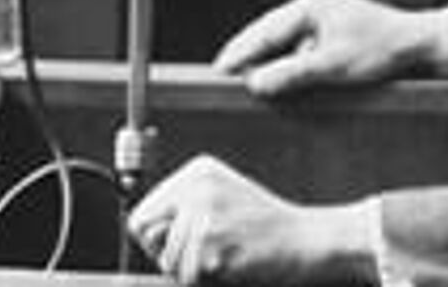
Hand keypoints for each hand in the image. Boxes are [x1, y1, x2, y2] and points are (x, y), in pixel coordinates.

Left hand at [128, 155, 371, 284]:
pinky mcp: (210, 247)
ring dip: (193, 271)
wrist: (308, 241)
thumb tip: (139, 235)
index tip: (196, 237)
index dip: (163, 237)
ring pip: (166, 263)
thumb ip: (181, 212)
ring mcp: (203, 216)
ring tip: (228, 255)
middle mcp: (196, 187)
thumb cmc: (266, 229)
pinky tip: (235, 264)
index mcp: (196, 171)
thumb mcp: (221, 201)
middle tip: (213, 248)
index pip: (142, 215)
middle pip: (146, 237)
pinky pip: (186, 280)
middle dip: (171, 254)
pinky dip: (208, 281)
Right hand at [213, 0, 440, 96]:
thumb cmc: (380, 51)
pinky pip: (299, 43)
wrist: (420, 44)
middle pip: (269, 31)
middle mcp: (314, 4)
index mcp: (311, 5)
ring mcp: (324, 13)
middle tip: (221, 76)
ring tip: (243, 79)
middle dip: (247, 53)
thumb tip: (254, 83)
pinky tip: (279, 78)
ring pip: (283, 38)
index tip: (217, 72)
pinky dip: (287, 60)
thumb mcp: (333, 67)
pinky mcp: (333, 26)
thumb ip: (292, 74)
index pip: (264, 32)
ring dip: (268, 59)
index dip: (240, 54)